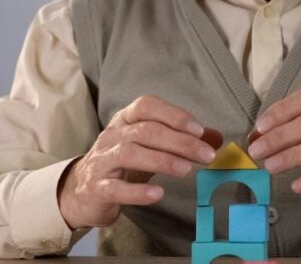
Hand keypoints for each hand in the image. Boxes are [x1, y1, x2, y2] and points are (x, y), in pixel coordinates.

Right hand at [58, 95, 221, 228]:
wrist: (85, 191)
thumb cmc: (124, 165)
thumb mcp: (152, 148)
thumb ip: (182, 141)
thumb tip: (215, 138)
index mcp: (126, 120)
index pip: (146, 106)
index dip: (173, 115)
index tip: (199, 129)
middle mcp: (112, 136)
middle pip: (146, 131)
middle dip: (179, 142)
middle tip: (205, 155)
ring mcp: (102, 161)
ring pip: (130, 154)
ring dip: (162, 161)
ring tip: (186, 170)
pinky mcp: (97, 188)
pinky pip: (116, 188)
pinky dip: (137, 192)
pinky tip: (158, 194)